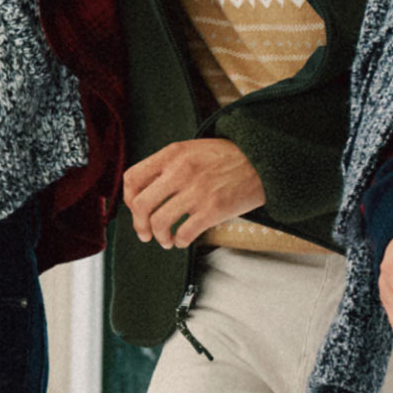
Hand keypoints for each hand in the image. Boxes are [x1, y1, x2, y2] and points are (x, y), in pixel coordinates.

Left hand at [123, 139, 267, 249]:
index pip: (132, 178)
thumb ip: (168, 165)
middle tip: (145, 233)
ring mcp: (196, 191)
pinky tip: (182, 240)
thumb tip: (146, 192)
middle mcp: (180, 171)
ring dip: (159, 236)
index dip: (129, 198)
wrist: (263, 161)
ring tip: (166, 240)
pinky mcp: (213, 209)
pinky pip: (184, 233)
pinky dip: (179, 242)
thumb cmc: (228, 158)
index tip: (136, 209)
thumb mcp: (193, 150)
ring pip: (159, 222)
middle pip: (140, 205)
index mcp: (172, 154)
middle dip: (139, 225)